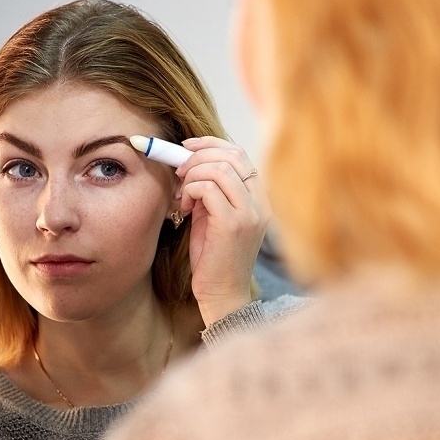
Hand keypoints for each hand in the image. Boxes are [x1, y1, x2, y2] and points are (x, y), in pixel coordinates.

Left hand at [175, 137, 271, 325]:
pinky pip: (209, 188)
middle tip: (179, 169)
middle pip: (232, 156)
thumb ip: (209, 191)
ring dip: (192, 175)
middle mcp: (261, 204)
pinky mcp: (233, 224)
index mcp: (260, 200)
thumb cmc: (214, 259)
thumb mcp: (213, 217)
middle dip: (198, 155)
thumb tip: (187, 163)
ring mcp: (250, 213)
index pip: (240, 154)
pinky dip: (191, 191)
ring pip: (219, 169)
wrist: (222, 295)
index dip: (211, 144)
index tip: (186, 147)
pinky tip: (185, 207)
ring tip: (182, 195)